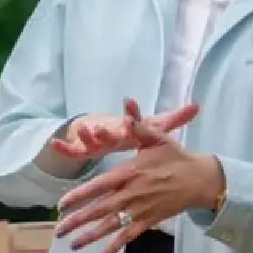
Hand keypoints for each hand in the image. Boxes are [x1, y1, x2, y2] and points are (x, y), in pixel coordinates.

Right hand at [49, 99, 197, 161]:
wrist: (106, 129)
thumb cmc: (131, 130)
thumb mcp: (154, 128)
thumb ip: (173, 119)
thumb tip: (197, 106)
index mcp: (129, 128)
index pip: (132, 120)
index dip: (131, 113)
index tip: (130, 102)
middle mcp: (111, 131)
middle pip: (108, 131)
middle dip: (104, 129)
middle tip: (99, 126)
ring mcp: (95, 139)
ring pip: (89, 139)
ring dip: (84, 135)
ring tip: (80, 130)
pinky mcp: (82, 149)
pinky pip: (72, 149)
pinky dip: (63, 146)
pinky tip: (54, 143)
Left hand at [57, 101, 223, 252]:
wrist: (199, 179)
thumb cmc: (175, 157)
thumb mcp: (157, 137)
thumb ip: (138, 126)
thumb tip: (126, 107)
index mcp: (130, 173)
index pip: (99, 186)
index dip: (79, 196)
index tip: (61, 205)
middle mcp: (132, 194)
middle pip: (100, 210)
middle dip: (77, 221)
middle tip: (58, 231)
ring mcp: (140, 210)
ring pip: (111, 225)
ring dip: (90, 236)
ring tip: (72, 244)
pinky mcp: (149, 221)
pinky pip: (129, 236)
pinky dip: (115, 246)